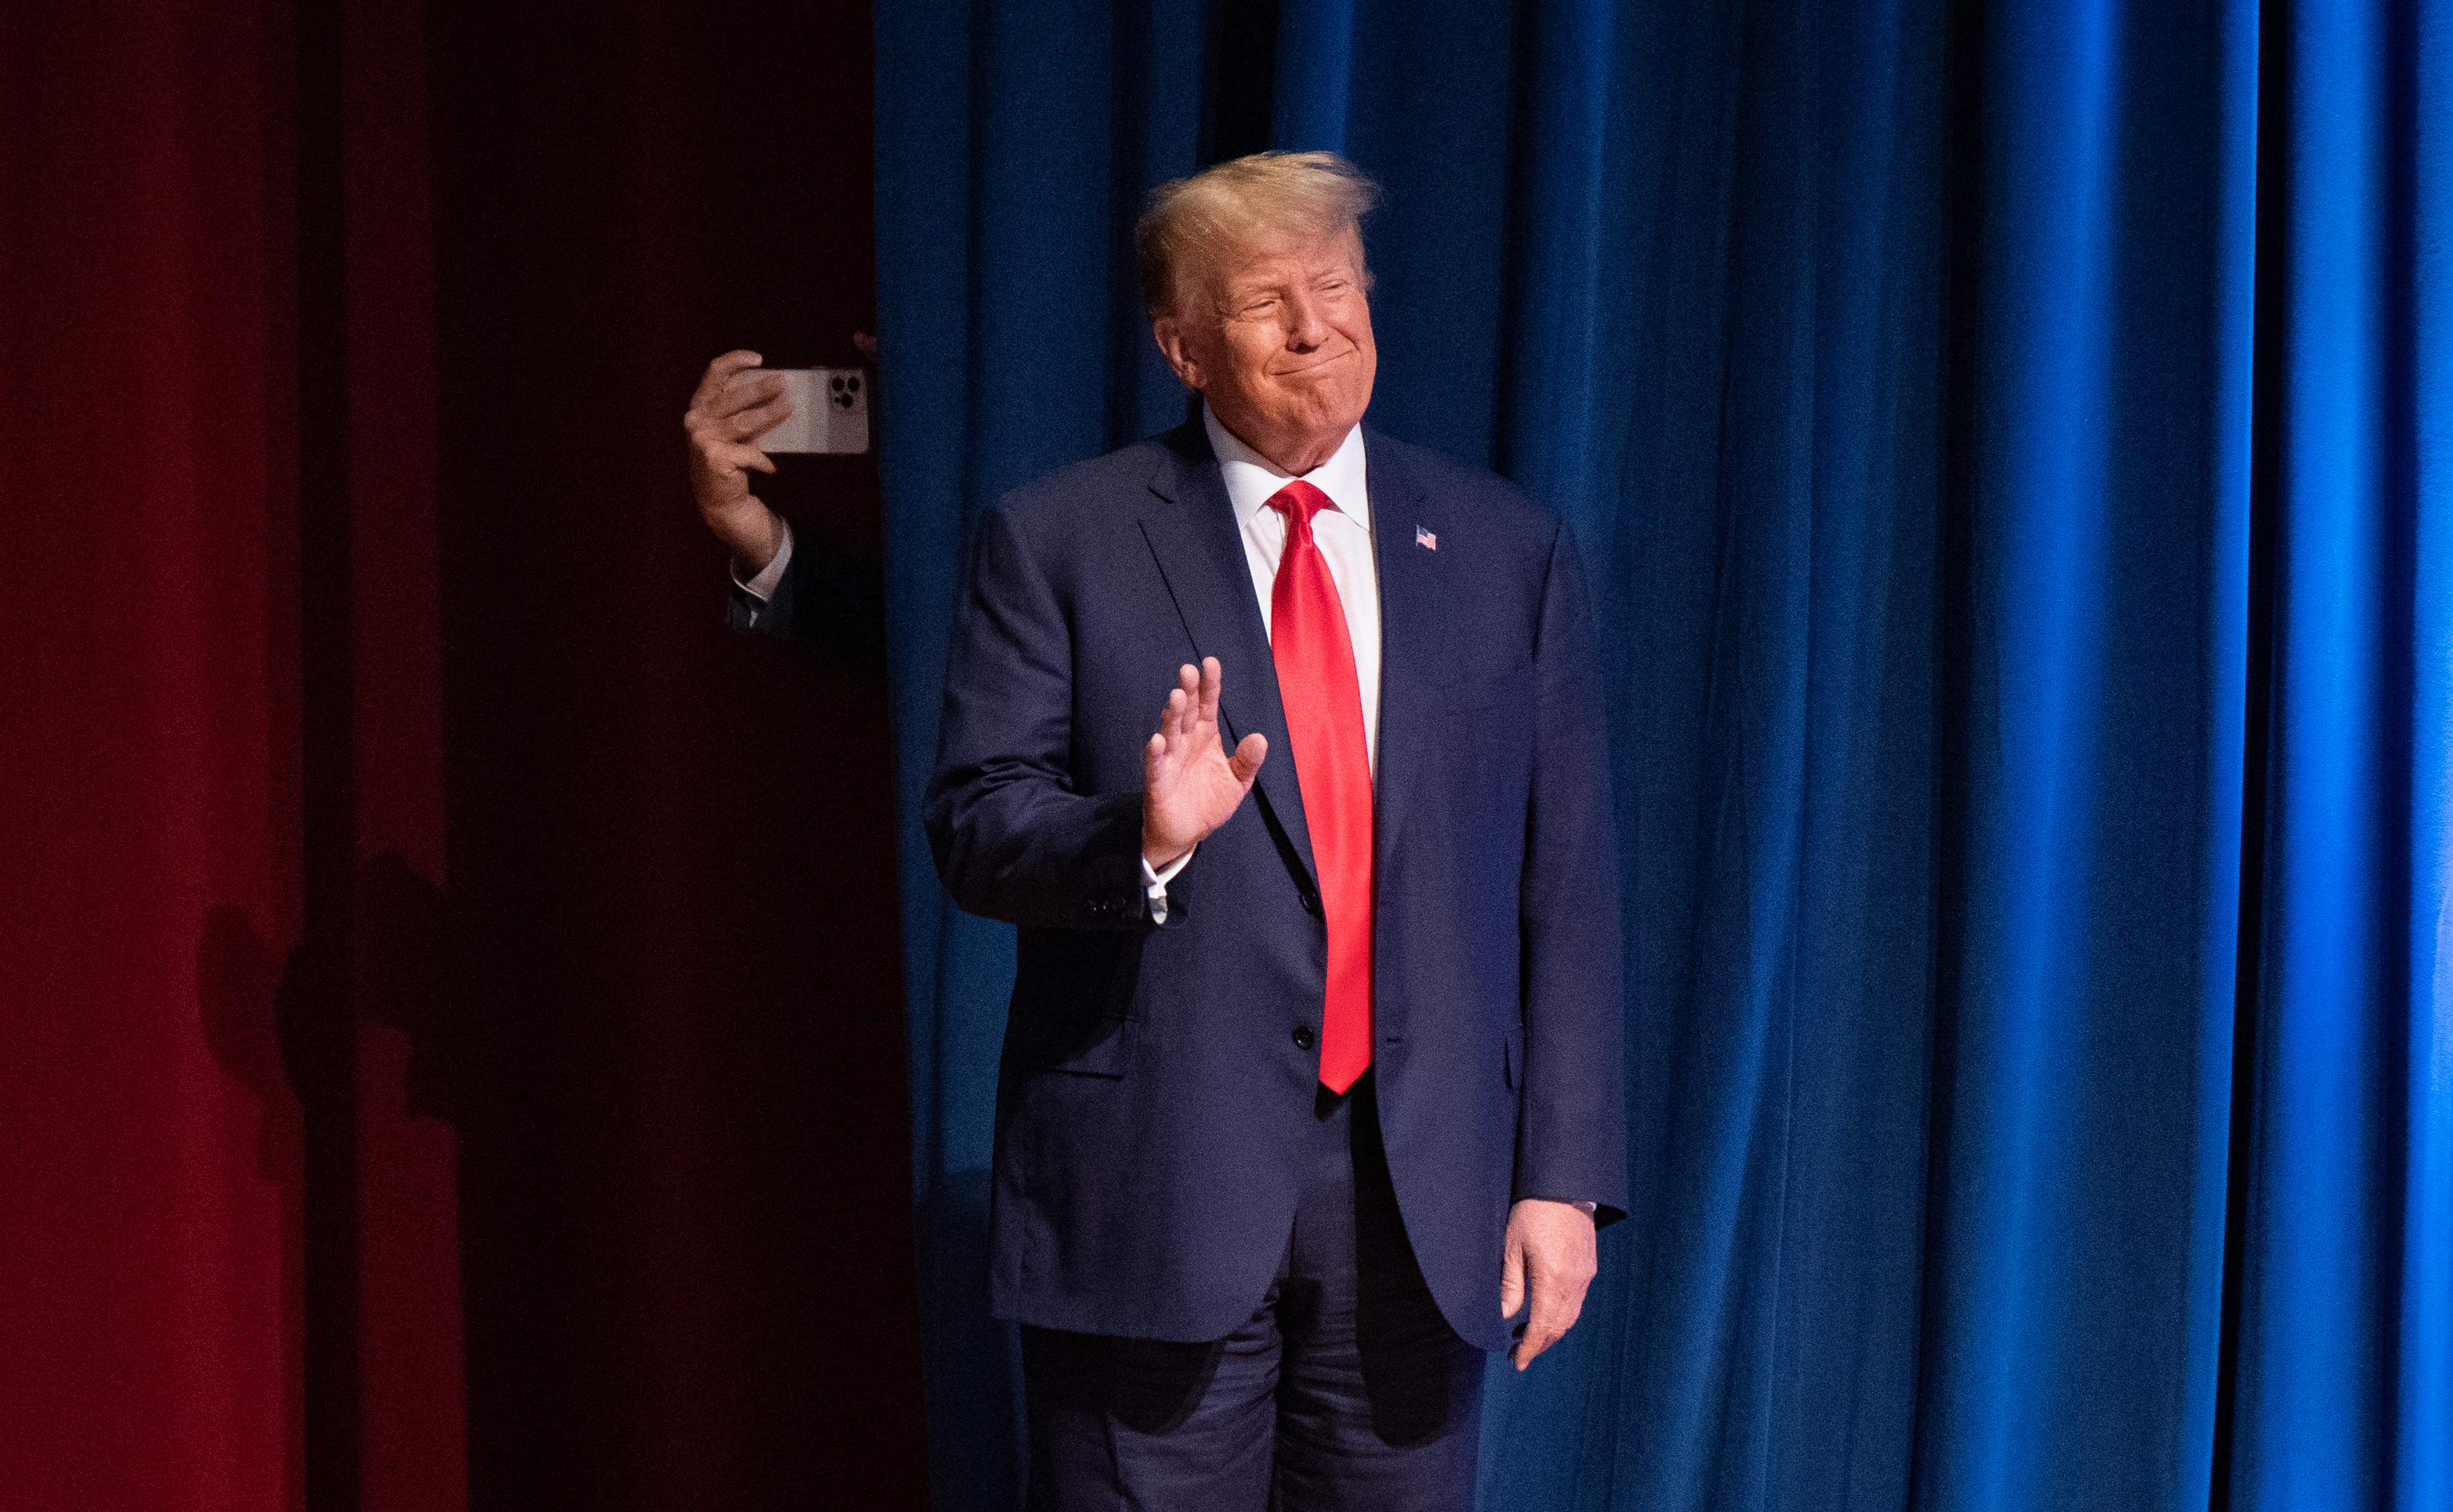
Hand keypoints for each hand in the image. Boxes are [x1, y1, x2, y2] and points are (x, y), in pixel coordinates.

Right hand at [684, 349, 788, 571]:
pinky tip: (771, 468)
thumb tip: (777, 392)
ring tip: (789, 408)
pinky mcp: (713, 457)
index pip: (714, 373)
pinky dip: (763, 461)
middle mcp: (696, 419)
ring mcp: (702, 438)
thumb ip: (743, 411)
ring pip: (743, 422)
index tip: (758, 359)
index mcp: (699, 406)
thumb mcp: (732, 430)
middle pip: (733, 397)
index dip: (735, 361)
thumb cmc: (729, 457)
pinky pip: (748, 453)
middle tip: (783, 383)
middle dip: (761, 388)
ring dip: (769, 414)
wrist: (718, 498)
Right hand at [1142, 658, 1265, 866]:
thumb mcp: (1237, 781)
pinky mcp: (1158, 781)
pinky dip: (1155, 752)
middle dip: (1188, 691)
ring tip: (1176, 697)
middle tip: (1189, 671)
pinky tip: (1158, 740)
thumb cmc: (1209, 802)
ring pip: (1170, 732)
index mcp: (1205, 736)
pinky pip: (1155, 764)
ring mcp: (1170, 759)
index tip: (1211, 663)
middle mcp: (1186, 742)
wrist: (1187, 833)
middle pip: (1187, 711)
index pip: (1207, 704)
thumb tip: (1260, 738)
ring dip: (1172, 715)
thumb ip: (1247, 761)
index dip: (1209, 685)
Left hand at [1500, 1198, 1596, 1369]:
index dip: (1529, 1349)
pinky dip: (1561, 1314)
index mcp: (1552, 1281)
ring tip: (1527, 1335)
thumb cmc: (1532, 1212)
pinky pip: (1577, 1301)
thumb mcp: (1512, 1247)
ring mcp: (1585, 1275)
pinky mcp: (1588, 1266)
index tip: (1517, 1362)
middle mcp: (1574, 1283)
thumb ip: (1510, 1284)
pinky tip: (1546, 1311)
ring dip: (1550, 1331)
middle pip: (1558, 1327)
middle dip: (1539, 1344)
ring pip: (1570, 1316)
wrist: (1564, 1185)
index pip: (1541, 1327)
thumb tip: (1502, 1314)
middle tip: (1518, 1354)